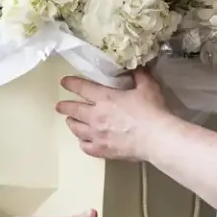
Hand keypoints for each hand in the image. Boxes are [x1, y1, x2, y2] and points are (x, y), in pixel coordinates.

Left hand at [56, 68, 174, 161]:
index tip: (63, 82)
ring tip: (70, 122)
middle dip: (64, 106)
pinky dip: (82, 143)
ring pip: (76, 129)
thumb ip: (139, 75)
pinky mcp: (102, 150)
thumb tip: (136, 66)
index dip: (71, 83)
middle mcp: (95, 116)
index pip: (82, 87)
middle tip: (59, 106)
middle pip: (73, 110)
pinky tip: (83, 141)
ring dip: (71, 124)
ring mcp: (97, 135)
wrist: (156, 138)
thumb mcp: (148, 87)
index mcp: (105, 98)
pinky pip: (85, 147)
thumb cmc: (152, 111)